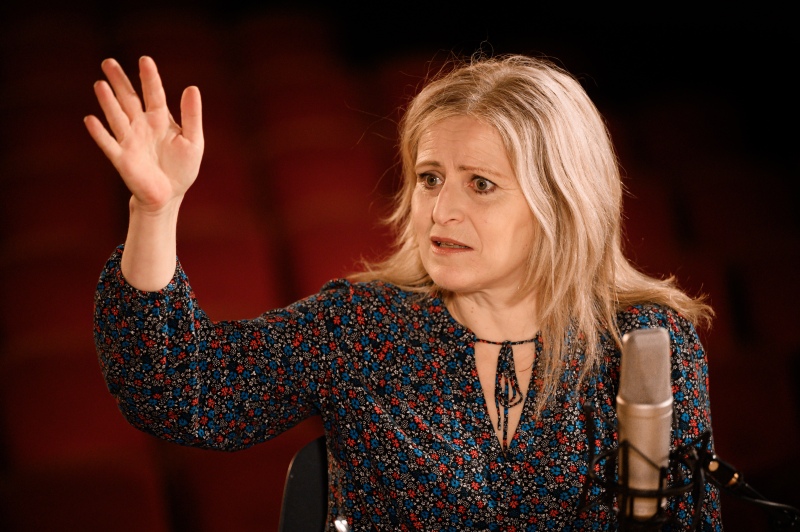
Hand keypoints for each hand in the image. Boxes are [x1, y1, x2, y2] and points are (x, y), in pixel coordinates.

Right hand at [84, 56, 203, 213]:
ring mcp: (130, 140)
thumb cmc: (181, 167)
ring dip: (108, 102)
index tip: (145, 60)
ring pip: (117, 117)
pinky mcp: (122, 158)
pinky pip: (109, 143)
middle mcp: (141, 125)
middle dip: (119, 81)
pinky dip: (99, 133)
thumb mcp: (193, 140)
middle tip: (108, 61)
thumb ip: (192, 115)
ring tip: (100, 85)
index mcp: (160, 119)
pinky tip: (90, 120)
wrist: (169, 195)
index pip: (154, 93)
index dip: (150, 78)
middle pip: (128, 99)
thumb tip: (192, 87)